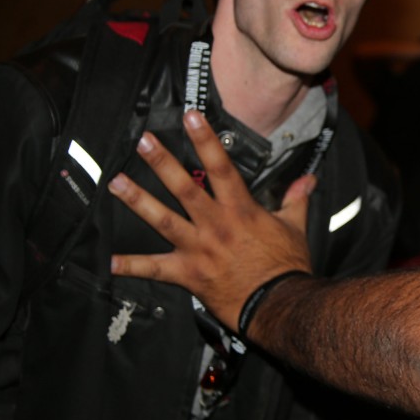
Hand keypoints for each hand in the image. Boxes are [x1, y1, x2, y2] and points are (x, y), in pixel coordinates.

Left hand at [109, 110, 313, 330]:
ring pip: (163, 220)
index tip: (190, 117)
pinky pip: (155, 269)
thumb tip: (309, 179)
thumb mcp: (295, 227)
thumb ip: (296, 199)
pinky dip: (131, 266)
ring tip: (116, 183)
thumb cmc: (288, 266)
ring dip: (138, 201)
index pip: (222, 167)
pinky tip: (109, 261)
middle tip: (142, 141)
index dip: (205, 140)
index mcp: (241, 210)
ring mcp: (199, 249)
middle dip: (162, 162)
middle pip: (184, 188)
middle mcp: (216, 225)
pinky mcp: (189, 274)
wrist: (280, 302)